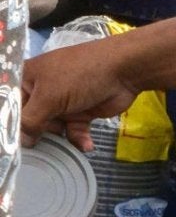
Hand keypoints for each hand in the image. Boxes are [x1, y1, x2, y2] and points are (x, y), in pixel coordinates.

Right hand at [22, 38, 138, 150]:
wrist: (123, 70)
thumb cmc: (79, 76)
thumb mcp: (49, 96)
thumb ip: (31, 120)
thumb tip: (21, 141)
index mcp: (27, 79)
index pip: (11, 105)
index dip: (13, 123)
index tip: (14, 142)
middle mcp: (42, 91)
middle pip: (31, 120)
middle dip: (37, 133)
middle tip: (40, 146)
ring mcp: (63, 103)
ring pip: (52, 128)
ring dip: (59, 138)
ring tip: (62, 145)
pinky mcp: (82, 113)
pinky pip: (74, 131)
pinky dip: (79, 139)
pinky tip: (87, 146)